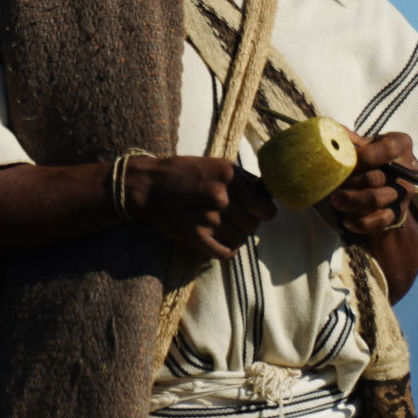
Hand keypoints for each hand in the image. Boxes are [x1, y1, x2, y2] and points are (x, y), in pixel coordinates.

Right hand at [125, 155, 277, 259]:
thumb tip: (269, 194)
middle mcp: (221, 198)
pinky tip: (222, 243)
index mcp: (230, 177)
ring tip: (225, 227)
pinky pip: (225, 252)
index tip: (256, 211)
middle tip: (235, 218)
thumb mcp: (217, 165)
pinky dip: (228, 250)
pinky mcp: (196, 236)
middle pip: (253, 225)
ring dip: (236, 236)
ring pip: (240, 239)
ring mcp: (208, 219)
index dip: (264, 212)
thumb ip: (243, 179)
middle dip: (248, 224)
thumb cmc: (185, 173)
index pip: (266, 209)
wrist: (149, 186)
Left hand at [326, 131, 417, 234]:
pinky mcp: (399, 213)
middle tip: (334, 183)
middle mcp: (408, 169)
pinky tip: (346, 219)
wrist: (386, 181)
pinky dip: (359, 222)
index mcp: (401, 144)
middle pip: (375, 177)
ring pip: (375, 199)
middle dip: (349, 181)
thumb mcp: (364, 142)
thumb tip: (331, 133)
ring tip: (335, 199)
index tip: (347, 159)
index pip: (389, 148)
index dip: (365, 155)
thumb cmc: (371, 155)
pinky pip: (380, 221)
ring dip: (350, 201)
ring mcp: (404, 193)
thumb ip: (349, 138)